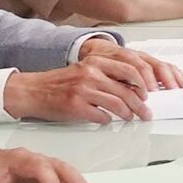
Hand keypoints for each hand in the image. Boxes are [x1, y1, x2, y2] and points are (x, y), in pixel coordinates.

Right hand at [6, 51, 149, 123]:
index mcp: (95, 62)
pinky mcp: (76, 106)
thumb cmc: (60, 83)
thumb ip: (106, 76)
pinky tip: (107, 120)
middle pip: (127, 90)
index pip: (130, 69)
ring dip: (128, 114)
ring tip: (131, 117)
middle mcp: (91, 73)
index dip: (143, 83)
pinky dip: (107, 120)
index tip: (149, 93)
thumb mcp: (85, 71)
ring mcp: (83, 90)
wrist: (33, 91)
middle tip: (146, 112)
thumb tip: (132, 88)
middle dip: (141, 105)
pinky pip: (101, 116)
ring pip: (117, 105)